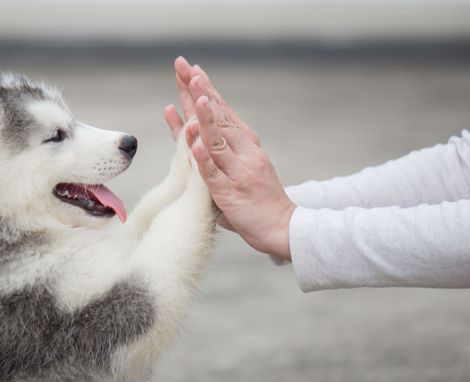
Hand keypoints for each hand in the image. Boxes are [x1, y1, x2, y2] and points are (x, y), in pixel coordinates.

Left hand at [163, 57, 296, 259]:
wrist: (283, 226)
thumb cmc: (257, 198)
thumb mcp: (240, 166)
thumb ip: (218, 149)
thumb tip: (195, 129)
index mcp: (245, 144)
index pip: (222, 111)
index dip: (206, 90)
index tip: (191, 69)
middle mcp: (244, 152)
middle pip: (218, 117)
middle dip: (200, 92)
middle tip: (186, 68)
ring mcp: (238, 172)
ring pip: (218, 141)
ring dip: (206, 118)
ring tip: (195, 96)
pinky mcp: (230, 193)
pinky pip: (214, 175)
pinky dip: (205, 159)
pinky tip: (195, 145)